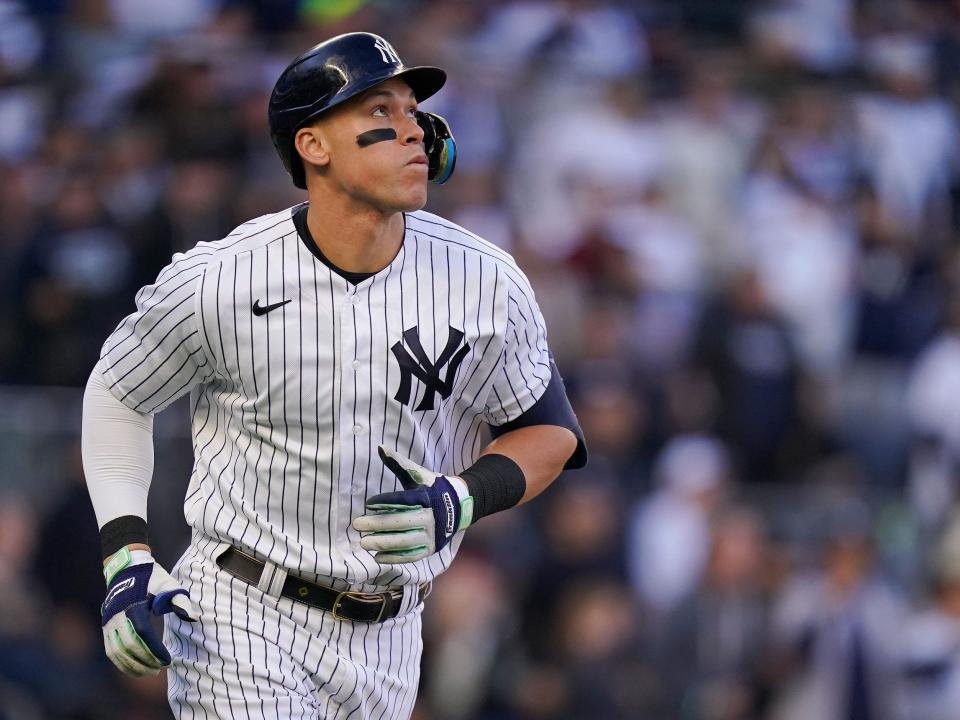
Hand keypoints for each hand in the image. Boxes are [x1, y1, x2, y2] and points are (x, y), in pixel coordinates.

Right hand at [101, 547, 197, 676]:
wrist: (127, 569)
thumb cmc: (152, 578)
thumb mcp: (168, 584)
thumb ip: (180, 601)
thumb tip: (194, 618)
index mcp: (133, 605)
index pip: (143, 633)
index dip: (155, 649)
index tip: (168, 660)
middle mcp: (117, 616)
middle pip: (128, 646)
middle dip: (144, 660)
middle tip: (160, 669)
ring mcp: (108, 622)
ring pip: (116, 652)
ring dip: (132, 665)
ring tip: (149, 672)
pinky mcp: (105, 626)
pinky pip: (110, 650)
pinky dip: (121, 662)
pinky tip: (135, 668)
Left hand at [352, 445, 473, 563]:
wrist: (460, 506)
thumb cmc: (433, 488)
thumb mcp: (419, 475)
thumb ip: (399, 464)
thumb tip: (380, 447)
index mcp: (428, 497)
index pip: (404, 500)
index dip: (385, 502)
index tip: (368, 503)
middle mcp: (431, 517)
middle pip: (402, 522)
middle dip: (378, 524)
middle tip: (357, 524)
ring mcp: (432, 535)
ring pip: (405, 541)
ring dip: (383, 543)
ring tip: (363, 542)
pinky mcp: (431, 548)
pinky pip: (411, 555)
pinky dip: (394, 557)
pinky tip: (377, 556)